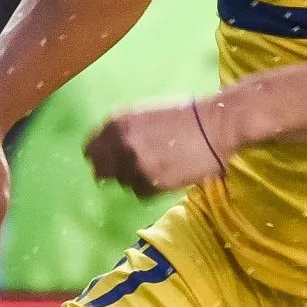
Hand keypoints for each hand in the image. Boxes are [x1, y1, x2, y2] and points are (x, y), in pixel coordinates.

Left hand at [84, 99, 227, 197]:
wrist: (215, 126)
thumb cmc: (185, 115)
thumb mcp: (146, 113)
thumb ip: (124, 130)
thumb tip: (108, 149)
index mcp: (117, 122)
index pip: (91, 150)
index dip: (102, 156)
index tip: (111, 160)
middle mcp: (120, 143)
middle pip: (101, 170)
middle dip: (114, 171)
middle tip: (133, 169)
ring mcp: (135, 164)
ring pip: (123, 183)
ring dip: (136, 179)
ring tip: (159, 166)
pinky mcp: (151, 183)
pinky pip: (141, 193)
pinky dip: (151, 188)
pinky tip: (167, 174)